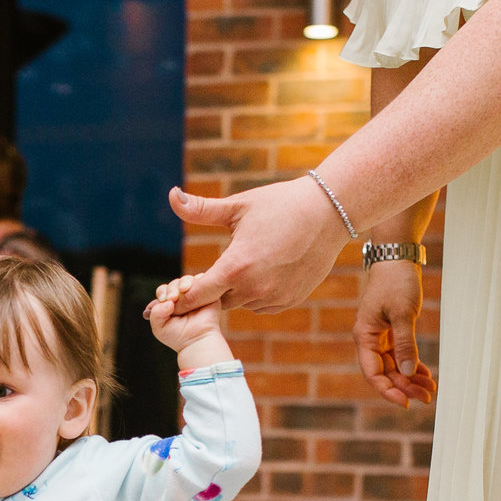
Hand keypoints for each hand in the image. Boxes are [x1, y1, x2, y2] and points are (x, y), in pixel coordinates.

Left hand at [144, 274, 224, 351]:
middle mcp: (182, 299)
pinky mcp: (208, 293)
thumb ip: (156, 313)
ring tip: (183, 290)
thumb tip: (167, 301)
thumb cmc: (178, 337)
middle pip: (175, 284)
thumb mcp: (159, 327)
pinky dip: (198, 279)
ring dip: (184, 282)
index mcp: (169, 305)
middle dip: (172, 288)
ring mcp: (195, 295)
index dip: (162, 292)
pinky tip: (193, 287)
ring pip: (188, 280)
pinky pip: (203, 279)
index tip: (163, 299)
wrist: (197, 341)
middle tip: (173, 298)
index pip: (163, 291)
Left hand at [164, 178, 350, 314]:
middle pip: (218, 301)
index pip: (196, 295)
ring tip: (245, 265)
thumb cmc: (279, 204)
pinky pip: (263, 305)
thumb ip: (201, 209)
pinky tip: (264, 271)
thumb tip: (172, 196)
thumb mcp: (238, 206)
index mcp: (235, 266)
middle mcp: (254, 288)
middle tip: (213, 270)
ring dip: (237, 291)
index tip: (172, 293)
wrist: (328, 212)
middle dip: (212, 290)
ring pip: (242, 304)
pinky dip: (258, 293)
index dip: (182, 296)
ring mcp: (275, 297)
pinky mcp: (291, 300)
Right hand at [355, 260, 434, 406]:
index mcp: (365, 336)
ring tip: (430, 389)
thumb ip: (405, 344)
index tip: (405, 402)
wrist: (397, 258)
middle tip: (426, 398)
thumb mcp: (403, 314)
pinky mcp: (392, 330)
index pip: (373, 373)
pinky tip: (425, 374)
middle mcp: (370, 339)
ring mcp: (380, 336)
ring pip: (395, 365)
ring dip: (410, 378)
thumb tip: (406, 372)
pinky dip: (412, 364)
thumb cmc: (396, 282)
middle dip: (405, 386)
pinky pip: (400, 354)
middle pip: (385, 372)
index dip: (388, 390)